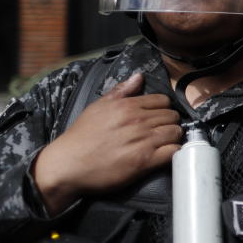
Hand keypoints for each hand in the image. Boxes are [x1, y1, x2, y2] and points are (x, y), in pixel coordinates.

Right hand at [33, 73, 182, 214]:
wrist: (67, 165)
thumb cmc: (81, 137)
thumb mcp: (97, 107)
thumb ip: (121, 91)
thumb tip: (139, 77)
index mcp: (127, 106)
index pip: (163, 100)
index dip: (163, 109)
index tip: (158, 117)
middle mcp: (137, 121)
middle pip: (172, 116)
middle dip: (170, 123)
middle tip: (161, 131)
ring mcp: (142, 141)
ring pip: (176, 132)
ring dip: (173, 137)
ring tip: (164, 143)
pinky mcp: (144, 161)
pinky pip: (173, 151)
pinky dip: (173, 152)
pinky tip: (165, 154)